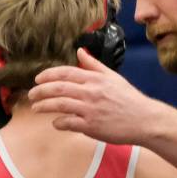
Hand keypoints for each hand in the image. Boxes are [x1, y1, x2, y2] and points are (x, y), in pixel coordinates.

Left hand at [29, 48, 158, 144]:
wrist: (144, 120)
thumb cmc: (129, 99)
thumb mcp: (113, 77)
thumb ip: (94, 65)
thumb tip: (80, 51)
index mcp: (95, 79)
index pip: (66, 73)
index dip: (48, 75)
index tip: (38, 79)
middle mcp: (91, 92)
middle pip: (59, 88)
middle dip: (41, 90)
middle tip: (31, 94)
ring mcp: (90, 109)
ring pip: (60, 105)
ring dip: (44, 106)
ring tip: (36, 108)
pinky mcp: (91, 126)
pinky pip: (69, 123)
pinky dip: (59, 122)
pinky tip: (55, 123)